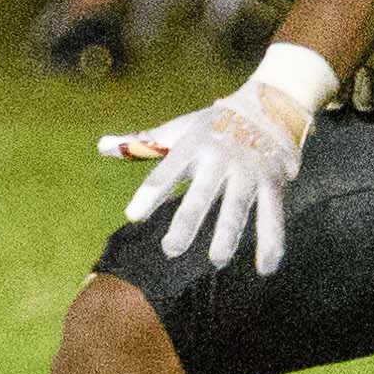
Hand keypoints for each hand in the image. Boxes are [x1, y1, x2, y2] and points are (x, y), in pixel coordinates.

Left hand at [98, 52, 327, 273]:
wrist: (269, 104)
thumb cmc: (213, 125)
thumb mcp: (179, 130)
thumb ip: (141, 143)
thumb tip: (101, 146)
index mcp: (192, 146)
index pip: (166, 172)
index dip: (149, 194)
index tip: (133, 216)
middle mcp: (219, 158)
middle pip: (201, 193)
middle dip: (187, 221)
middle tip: (171, 250)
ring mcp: (248, 171)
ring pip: (238, 206)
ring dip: (228, 234)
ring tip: (217, 261)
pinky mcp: (272, 182)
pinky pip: (272, 214)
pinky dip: (271, 242)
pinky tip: (266, 268)